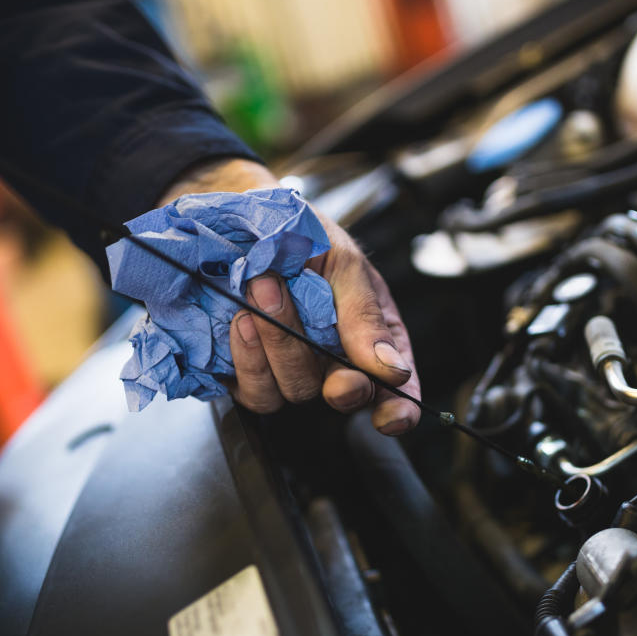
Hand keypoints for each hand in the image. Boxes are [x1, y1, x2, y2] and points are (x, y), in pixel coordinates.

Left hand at [159, 158, 421, 434]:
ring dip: (279, 346)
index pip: (393, 389)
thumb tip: (391, 369)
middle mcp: (332, 361)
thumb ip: (365, 315)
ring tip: (263, 289)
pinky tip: (242, 319)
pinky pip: (254, 391)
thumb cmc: (302, 234)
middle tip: (316, 325)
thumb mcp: (344, 262)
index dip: (397, 410)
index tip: (391, 416)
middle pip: (341, 394)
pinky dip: (248, 357)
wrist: (239, 218)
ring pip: (294, 393)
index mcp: (369, 336)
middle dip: (326, 367)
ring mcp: (288, 369)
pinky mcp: (248, 374)